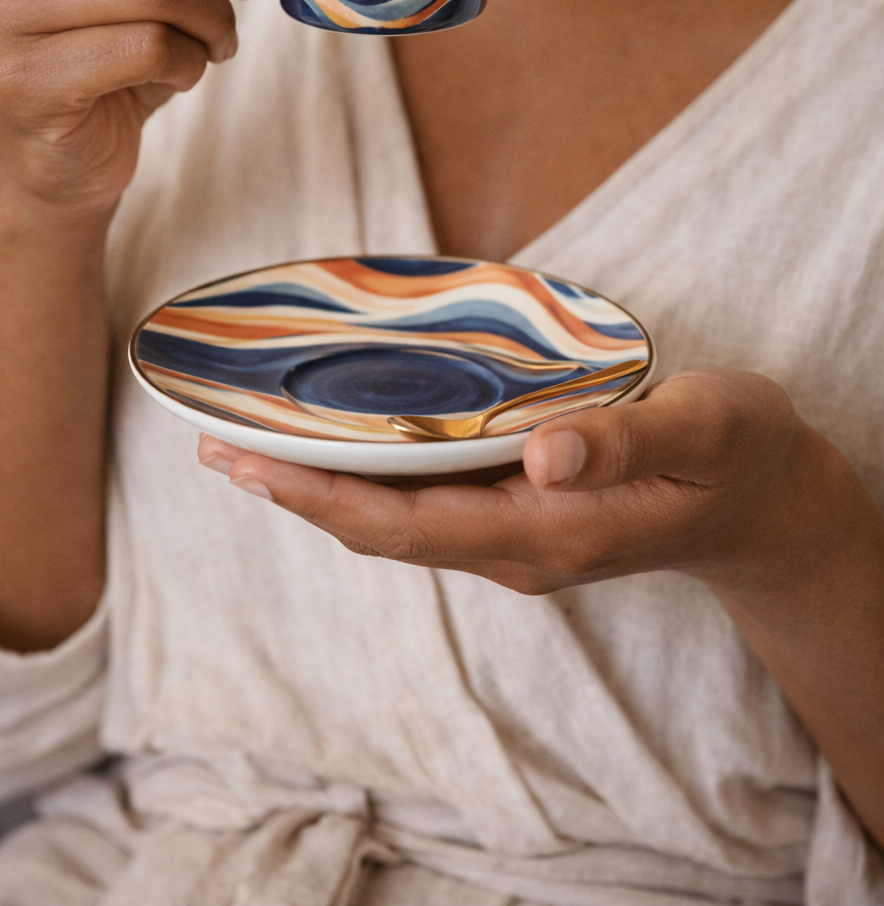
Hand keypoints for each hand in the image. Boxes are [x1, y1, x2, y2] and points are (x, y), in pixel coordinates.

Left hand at [198, 369, 839, 595]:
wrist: (761, 501)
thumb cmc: (733, 455)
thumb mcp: (701, 431)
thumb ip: (625, 442)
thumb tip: (543, 453)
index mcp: (550, 531)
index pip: (411, 527)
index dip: (324, 500)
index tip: (251, 468)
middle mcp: (517, 544)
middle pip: (384, 530)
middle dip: (298, 493)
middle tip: (215, 445)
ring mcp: (516, 534)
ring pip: (398, 520)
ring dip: (323, 486)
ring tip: (252, 443)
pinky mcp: (520, 513)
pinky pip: (426, 502)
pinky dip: (370, 475)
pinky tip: (342, 439)